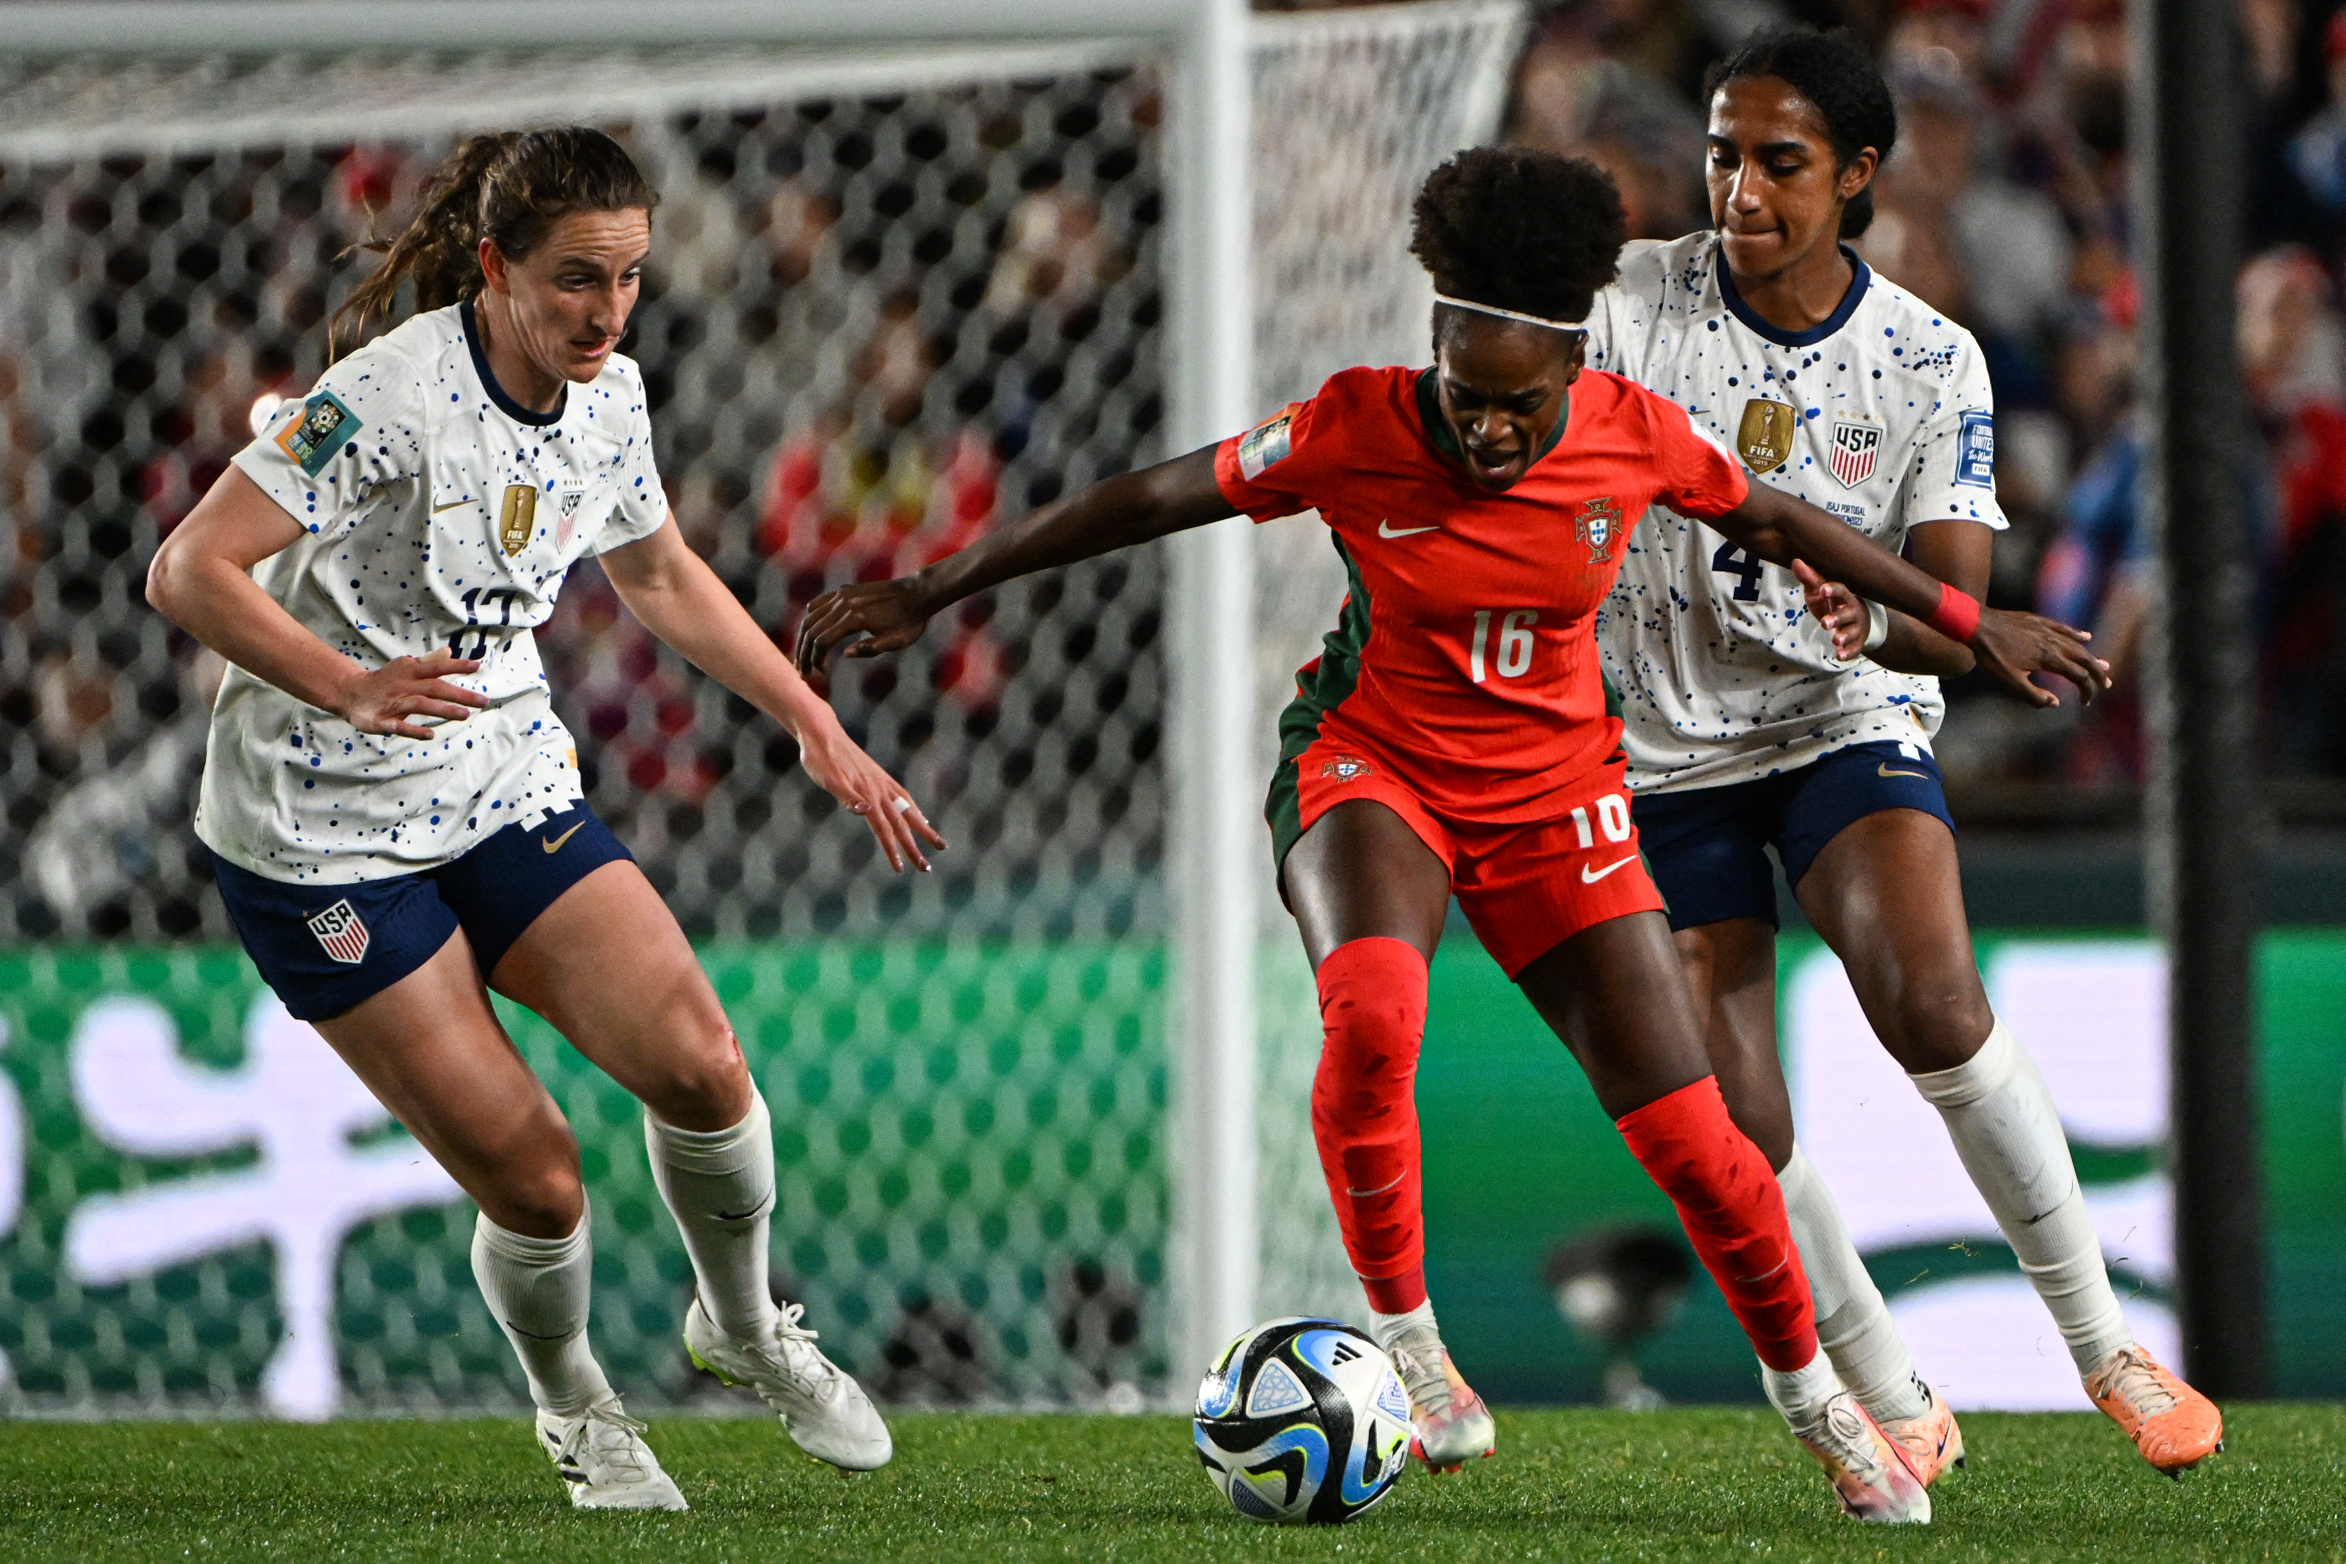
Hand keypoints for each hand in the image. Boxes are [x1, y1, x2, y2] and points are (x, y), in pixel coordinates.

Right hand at [334, 654, 487, 738]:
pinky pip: (398, 726)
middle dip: (459, 694)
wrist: (350, 692)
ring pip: (420, 705)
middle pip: (434, 688)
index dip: (456, 666)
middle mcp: (403, 685)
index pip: (436, 667)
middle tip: (483, 701)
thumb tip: (449, 652)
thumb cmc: (387, 680)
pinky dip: (413, 730)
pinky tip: (431, 735)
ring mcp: (392, 703)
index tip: (477, 666)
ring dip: (443, 710)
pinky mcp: (380, 720)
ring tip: (465, 715)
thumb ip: (429, 662)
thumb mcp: (406, 668)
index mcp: (410, 671)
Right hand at [795, 578, 932, 678]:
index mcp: (856, 618)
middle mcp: (845, 603)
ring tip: (802, 657)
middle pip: (811, 630)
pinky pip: (818, 604)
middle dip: (803, 653)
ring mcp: (842, 594)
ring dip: (803, 638)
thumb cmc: (911, 621)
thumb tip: (844, 654)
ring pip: (810, 617)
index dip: (815, 660)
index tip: (820, 675)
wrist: (920, 592)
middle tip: (802, 672)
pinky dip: (809, 619)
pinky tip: (809, 633)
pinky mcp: (844, 590)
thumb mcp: (897, 641)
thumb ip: (870, 649)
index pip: (822, 642)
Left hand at [796, 715, 948, 872]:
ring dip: (922, 829)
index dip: (893, 850)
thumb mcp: (828, 780)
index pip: (884, 830)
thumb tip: (865, 812)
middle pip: (901, 825)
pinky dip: (914, 810)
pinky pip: (903, 797)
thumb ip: (848, 797)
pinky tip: (918, 815)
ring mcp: (882, 783)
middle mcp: (880, 791)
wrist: (822, 732)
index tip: (900, 869)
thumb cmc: (820, 758)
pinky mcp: (880, 776)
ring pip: (907, 811)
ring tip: (936, 841)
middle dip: (914, 848)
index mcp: (868, 796)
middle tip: (926, 868)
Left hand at [1791, 561, 1869, 660]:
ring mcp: (1856, 628)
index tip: (1823, 589)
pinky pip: (1854, 649)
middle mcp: (1853, 611)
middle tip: (1824, 623)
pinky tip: (1839, 656)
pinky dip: (1847, 653)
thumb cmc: (1833, 604)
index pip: (1841, 590)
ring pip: (1852, 632)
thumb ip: (1810, 580)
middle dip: (1837, 618)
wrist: (1858, 622)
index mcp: (1844, 596)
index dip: (1833, 590)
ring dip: (1844, 636)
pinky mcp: (1857, 643)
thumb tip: (1796, 561)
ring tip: (1835, 640)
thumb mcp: (1820, 593)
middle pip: (1847, 614)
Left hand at [1970, 607, 2111, 707]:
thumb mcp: (2010, 682)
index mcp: (2050, 659)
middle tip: (2107, 683)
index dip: (2086, 691)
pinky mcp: (2039, 621)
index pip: (2079, 677)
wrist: (1978, 625)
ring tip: (2103, 664)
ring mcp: (2048, 630)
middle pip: (2085, 659)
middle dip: (2098, 673)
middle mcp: (2054, 643)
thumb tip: (2056, 703)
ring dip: (2091, 656)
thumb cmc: (1992, 656)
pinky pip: (2064, 628)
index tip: (2085, 703)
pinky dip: (2078, 634)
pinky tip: (2086, 636)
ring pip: (2077, 644)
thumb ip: (2034, 695)